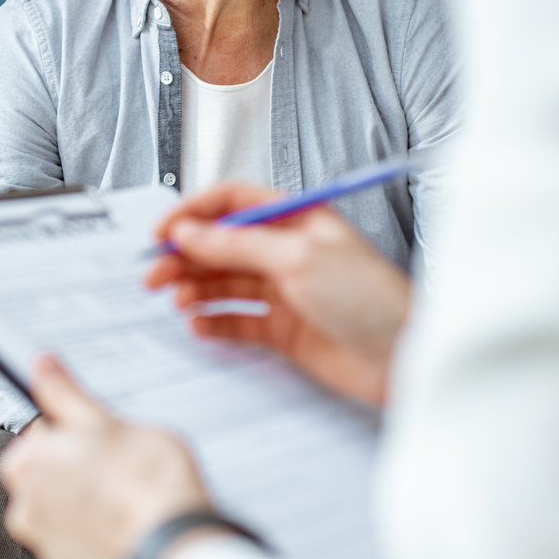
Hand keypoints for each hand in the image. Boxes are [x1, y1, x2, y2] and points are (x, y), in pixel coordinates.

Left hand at [0, 353, 211, 558]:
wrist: (174, 544)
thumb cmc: (147, 484)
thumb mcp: (107, 420)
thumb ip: (65, 393)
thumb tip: (42, 365)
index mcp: (26, 463)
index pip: (41, 429)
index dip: (76, 428)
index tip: (99, 432)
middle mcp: (25, 504)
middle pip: (48, 466)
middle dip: (78, 460)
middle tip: (116, 458)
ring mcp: (47, 538)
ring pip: (62, 499)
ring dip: (85, 490)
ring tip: (124, 486)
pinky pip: (76, 529)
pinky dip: (93, 520)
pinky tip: (124, 511)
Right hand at [145, 184, 411, 406]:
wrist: (404, 356)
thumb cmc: (371, 298)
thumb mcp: (299, 257)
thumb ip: (238, 244)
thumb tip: (190, 232)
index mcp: (296, 218)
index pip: (232, 202)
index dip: (193, 214)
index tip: (163, 233)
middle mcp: (288, 250)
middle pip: (222, 244)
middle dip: (185, 256)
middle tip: (155, 274)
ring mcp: (285, 290)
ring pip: (225, 283)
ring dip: (195, 289)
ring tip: (175, 299)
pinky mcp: (285, 329)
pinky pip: (238, 320)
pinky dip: (215, 322)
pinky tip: (199, 324)